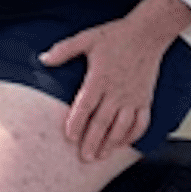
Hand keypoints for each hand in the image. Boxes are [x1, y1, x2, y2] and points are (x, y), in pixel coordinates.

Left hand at [39, 15, 166, 163]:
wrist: (147, 33)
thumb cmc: (115, 36)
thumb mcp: (87, 38)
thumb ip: (64, 50)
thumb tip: (43, 59)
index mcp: (100, 77)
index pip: (86, 105)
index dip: (77, 122)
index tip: (69, 137)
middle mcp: (117, 91)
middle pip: (103, 121)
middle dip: (92, 141)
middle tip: (83, 158)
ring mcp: (133, 97)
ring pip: (122, 126)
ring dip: (111, 143)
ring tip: (100, 156)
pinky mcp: (145, 99)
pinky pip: (141, 122)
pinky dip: (133, 136)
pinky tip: (123, 144)